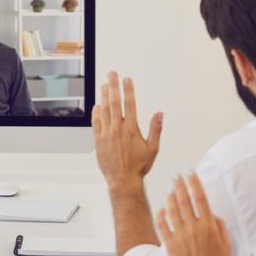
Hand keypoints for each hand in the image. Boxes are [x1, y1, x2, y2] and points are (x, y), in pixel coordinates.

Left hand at [91, 72, 162, 190]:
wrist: (123, 180)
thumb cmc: (138, 166)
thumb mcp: (153, 148)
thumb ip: (156, 129)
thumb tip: (159, 114)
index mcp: (131, 129)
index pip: (129, 104)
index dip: (128, 90)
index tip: (127, 80)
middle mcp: (117, 129)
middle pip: (114, 102)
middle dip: (113, 86)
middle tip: (112, 74)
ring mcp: (106, 134)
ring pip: (103, 110)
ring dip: (103, 96)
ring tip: (103, 85)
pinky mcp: (98, 141)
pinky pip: (95, 123)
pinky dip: (95, 113)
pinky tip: (96, 105)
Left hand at [157, 171, 230, 255]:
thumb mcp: (227, 245)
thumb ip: (220, 227)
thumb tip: (213, 214)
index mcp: (209, 226)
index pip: (201, 198)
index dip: (195, 182)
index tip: (190, 171)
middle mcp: (194, 228)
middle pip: (185, 199)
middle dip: (180, 183)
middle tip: (176, 173)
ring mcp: (180, 236)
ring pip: (172, 209)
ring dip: (170, 196)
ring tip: (170, 188)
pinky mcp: (170, 244)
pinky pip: (162, 224)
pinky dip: (161, 214)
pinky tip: (162, 209)